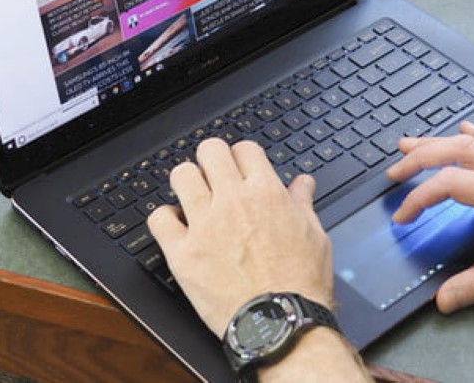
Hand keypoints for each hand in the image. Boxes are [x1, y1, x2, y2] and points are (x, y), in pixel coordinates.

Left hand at [147, 138, 333, 337]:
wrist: (280, 324)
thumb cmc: (300, 285)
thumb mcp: (315, 235)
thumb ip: (303, 203)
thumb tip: (301, 184)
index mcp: (266, 193)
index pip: (244, 149)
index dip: (242, 157)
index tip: (240, 169)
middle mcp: (232, 201)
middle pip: (209, 150)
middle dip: (212, 159)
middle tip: (214, 176)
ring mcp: (204, 225)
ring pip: (181, 175)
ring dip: (187, 182)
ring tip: (193, 197)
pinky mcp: (183, 253)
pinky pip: (158, 219)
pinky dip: (164, 219)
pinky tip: (176, 226)